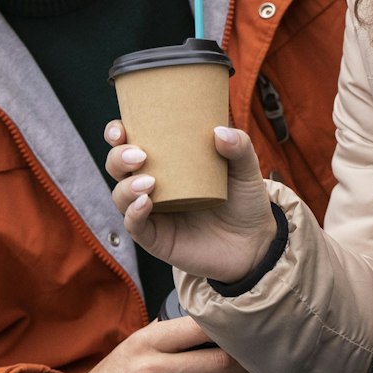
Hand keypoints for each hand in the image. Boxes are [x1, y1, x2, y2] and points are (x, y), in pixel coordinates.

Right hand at [105, 120, 276, 284]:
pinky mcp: (155, 238)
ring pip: (121, 196)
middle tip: (139, 155)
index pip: (131, 143)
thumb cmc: (245, 201)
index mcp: (166, 162)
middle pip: (118, 167)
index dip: (117, 134)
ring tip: (149, 182)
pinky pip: (134, 225)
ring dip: (127, 186)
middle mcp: (152, 185)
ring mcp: (152, 212)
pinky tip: (146, 203)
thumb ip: (239, 147)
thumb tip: (219, 130)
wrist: (254, 243)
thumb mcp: (246, 170)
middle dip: (118, 158)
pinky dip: (134, 214)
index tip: (121, 130)